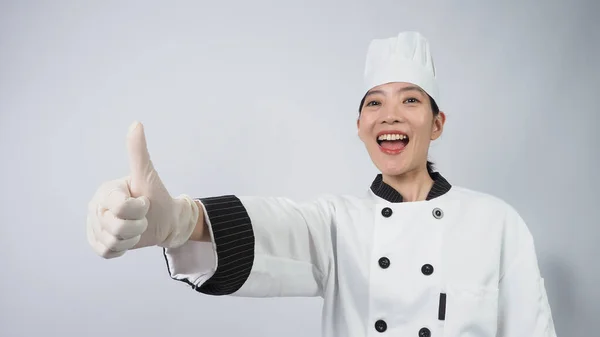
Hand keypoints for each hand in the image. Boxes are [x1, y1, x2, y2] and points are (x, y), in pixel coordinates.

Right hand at [86, 122, 199, 258]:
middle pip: (117, 227)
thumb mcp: (148, 175)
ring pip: (113, 241)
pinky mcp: (98, 243)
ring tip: (136, 227)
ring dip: (132, 238)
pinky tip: (128, 239)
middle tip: (142, 217)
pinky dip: (123, 248)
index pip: (121, 207)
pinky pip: (107, 251)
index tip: (144, 201)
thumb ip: (138, 153)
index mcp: (105, 191)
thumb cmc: (157, 196)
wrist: (165, 221)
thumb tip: (136, 124)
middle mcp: (95, 208)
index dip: (139, 208)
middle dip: (138, 225)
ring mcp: (95, 226)